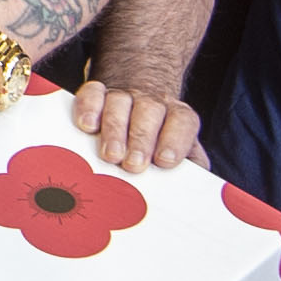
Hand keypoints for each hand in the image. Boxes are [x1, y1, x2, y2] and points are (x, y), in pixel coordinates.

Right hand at [68, 80, 199, 174]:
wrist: (141, 104)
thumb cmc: (160, 142)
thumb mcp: (182, 153)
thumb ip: (191, 168)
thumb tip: (193, 188)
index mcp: (178, 117)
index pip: (182, 122)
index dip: (175, 140)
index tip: (164, 161)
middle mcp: (153, 103)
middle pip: (149, 112)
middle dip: (141, 139)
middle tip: (133, 164)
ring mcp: (124, 96)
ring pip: (120, 103)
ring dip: (114, 129)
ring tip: (110, 155)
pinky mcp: (99, 93)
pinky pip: (93, 92)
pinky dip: (89, 107)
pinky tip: (87, 126)